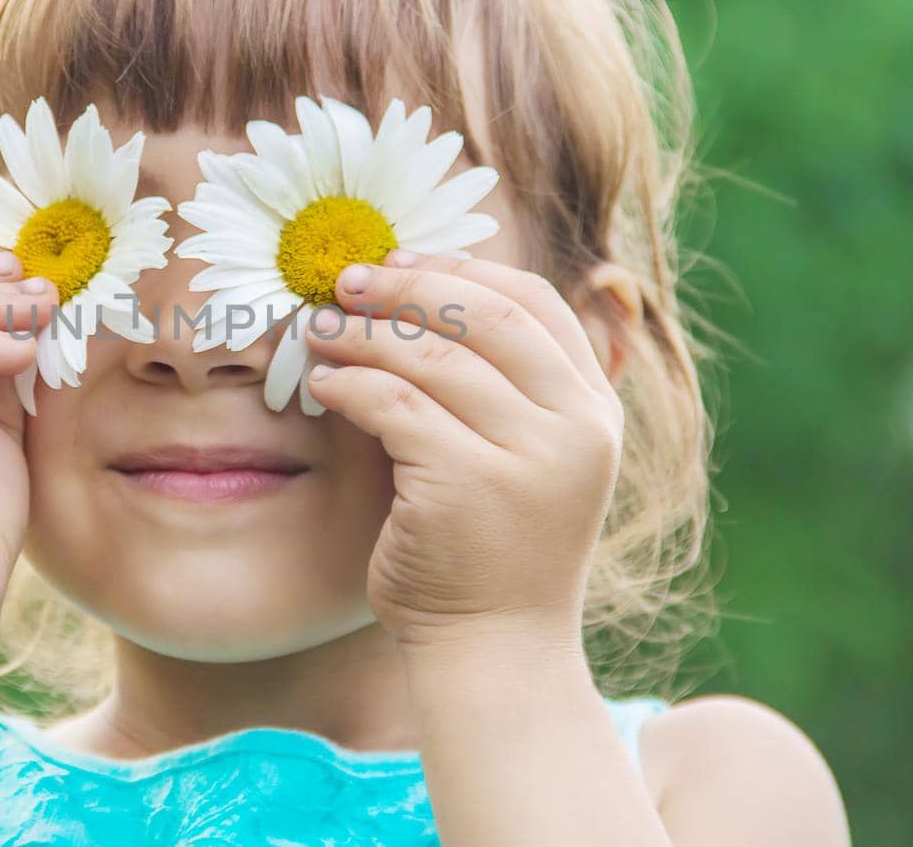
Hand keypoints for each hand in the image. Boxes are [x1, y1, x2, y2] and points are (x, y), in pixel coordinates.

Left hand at [303, 251, 624, 652]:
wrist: (495, 650)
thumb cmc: (493, 547)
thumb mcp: (525, 455)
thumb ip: (500, 383)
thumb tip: (414, 289)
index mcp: (593, 408)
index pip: (534, 301)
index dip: (462, 269)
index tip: (403, 262)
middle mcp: (575, 426)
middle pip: (483, 315)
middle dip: (405, 288)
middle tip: (345, 282)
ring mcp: (528, 456)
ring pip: (431, 357)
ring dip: (362, 334)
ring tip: (319, 331)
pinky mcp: (467, 484)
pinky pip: (393, 406)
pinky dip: (349, 385)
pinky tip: (323, 386)